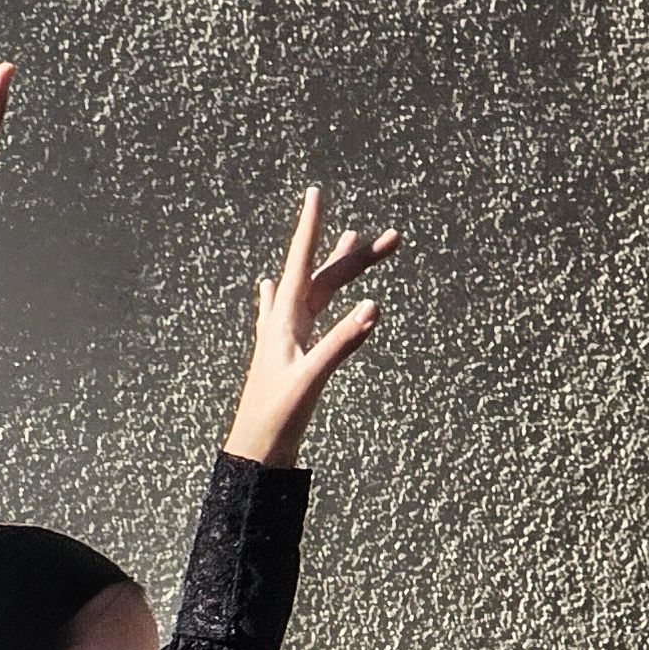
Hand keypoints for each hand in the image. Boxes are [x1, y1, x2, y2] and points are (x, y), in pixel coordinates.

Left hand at [224, 188, 397, 465]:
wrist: (253, 456)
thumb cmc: (276, 419)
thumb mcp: (311, 379)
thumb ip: (341, 343)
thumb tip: (373, 308)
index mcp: (285, 323)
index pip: (301, 264)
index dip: (310, 228)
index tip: (316, 193)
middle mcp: (283, 326)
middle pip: (322, 279)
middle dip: (356, 257)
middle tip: (394, 239)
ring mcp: (283, 341)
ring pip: (314, 294)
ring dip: (337, 269)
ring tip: (353, 240)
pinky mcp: (286, 358)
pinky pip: (294, 315)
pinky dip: (295, 294)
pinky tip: (272, 287)